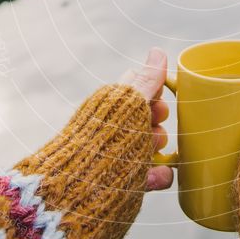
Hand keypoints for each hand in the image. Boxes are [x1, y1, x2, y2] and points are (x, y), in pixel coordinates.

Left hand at [119, 48, 173, 191]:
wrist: (80, 187)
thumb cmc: (106, 138)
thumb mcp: (130, 104)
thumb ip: (147, 80)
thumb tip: (158, 51)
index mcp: (112, 105)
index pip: (137, 87)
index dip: (153, 90)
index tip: (159, 97)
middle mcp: (115, 127)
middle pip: (146, 117)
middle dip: (157, 120)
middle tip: (156, 123)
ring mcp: (119, 154)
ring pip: (149, 146)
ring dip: (158, 148)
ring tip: (154, 151)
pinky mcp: (124, 182)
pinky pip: (149, 175)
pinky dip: (157, 175)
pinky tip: (158, 176)